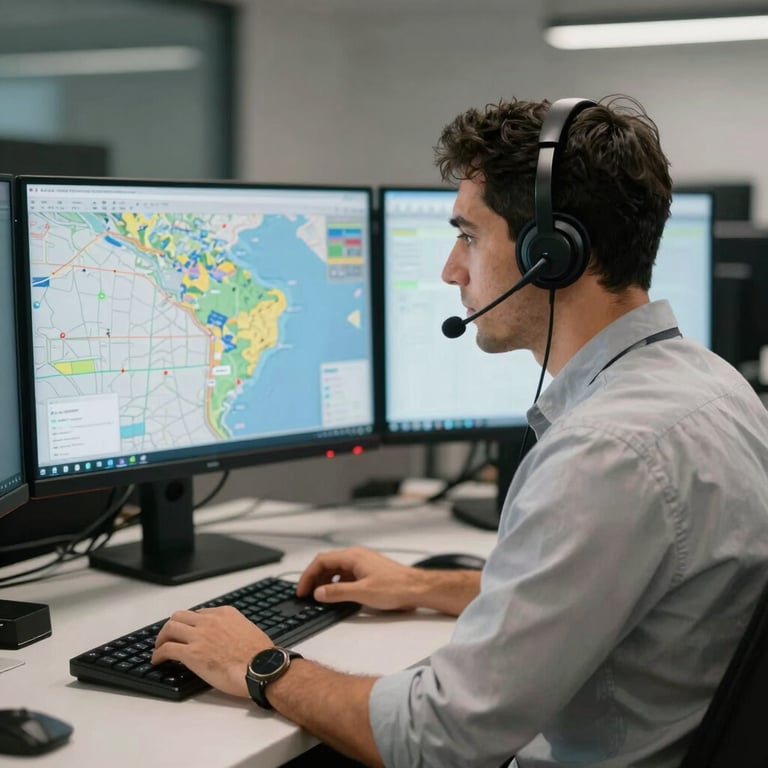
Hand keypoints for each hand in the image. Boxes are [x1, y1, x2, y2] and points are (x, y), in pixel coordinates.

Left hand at [152, 606, 270, 696]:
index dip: (189, 624)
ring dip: (161, 638)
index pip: (199, 613)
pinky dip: (158, 654)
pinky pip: (167, 649)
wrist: (261, 668)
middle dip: (171, 627)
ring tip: (159, 648)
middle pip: (180, 616)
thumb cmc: (260, 655)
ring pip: (170, 627)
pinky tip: (157, 661)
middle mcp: (210, 620)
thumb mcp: (248, 630)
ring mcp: (200, 636)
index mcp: (225, 613)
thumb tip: (228, 637)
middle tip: (168, 638)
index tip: (186, 633)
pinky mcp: (192, 653)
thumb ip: (234, 628)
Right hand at [296, 546, 423, 610]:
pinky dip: (336, 584)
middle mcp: (356, 557)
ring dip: (324, 582)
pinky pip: (345, 575)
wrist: (416, 588)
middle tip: (306, 595)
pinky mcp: (368, 572)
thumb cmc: (395, 587)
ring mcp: (362, 564)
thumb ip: (337, 592)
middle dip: (314, 578)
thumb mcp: (362, 593)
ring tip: (319, 597)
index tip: (301, 590)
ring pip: (336, 569)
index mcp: (353, 556)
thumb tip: (318, 593)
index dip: (308, 576)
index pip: (321, 561)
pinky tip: (336, 596)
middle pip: (327, 563)